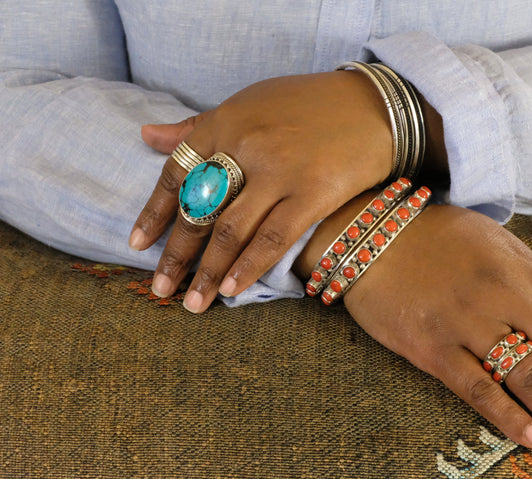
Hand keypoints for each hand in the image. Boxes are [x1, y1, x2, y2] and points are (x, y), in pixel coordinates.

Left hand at [129, 71, 395, 311]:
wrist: (374, 106)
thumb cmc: (310, 105)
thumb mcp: (251, 103)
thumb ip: (200, 125)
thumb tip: (147, 135)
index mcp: (227, 119)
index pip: (176, 172)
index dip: (155, 212)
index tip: (138, 245)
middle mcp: (247, 143)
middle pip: (199, 208)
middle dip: (176, 254)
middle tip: (159, 289)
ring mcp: (280, 169)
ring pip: (231, 229)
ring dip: (208, 272)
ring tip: (193, 303)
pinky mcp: (314, 192)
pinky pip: (274, 237)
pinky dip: (250, 266)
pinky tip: (233, 290)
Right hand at [299, 200, 531, 458]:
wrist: (369, 234)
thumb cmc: (433, 235)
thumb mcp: (491, 238)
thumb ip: (527, 271)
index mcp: (519, 266)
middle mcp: (501, 293)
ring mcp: (467, 320)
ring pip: (526, 373)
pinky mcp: (431, 345)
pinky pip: (477, 385)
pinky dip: (507, 415)